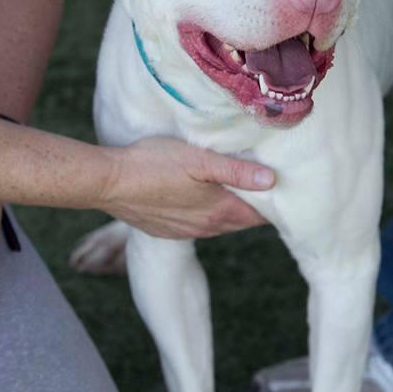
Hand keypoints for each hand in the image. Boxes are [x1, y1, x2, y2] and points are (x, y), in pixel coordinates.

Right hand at [101, 137, 275, 239]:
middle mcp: (204, 228)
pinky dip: (206, 215)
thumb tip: (271, 180)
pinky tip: (201, 201)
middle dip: (254, 208)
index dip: (273, 204)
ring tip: (236, 193)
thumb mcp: (199, 159)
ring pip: (218, 225)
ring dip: (229, 211)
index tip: (283, 191)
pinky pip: (196, 226)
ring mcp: (183, 231)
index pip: (257, 216)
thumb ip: (236, 171)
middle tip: (266, 189)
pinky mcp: (165, 230)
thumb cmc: (153, 163)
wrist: (109, 182)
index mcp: (218, 212)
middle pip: (240, 221)